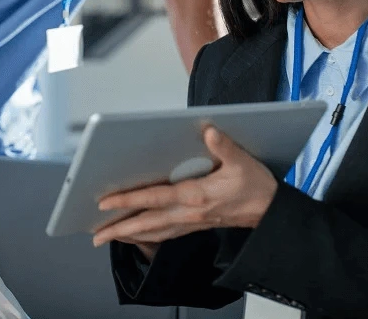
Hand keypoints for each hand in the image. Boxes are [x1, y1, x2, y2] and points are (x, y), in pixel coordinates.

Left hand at [91, 126, 277, 249]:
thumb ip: (224, 146)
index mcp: (197, 195)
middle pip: (147, 223)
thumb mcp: (243, 162)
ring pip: (154, 232)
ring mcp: (192, 221)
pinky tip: (137, 236)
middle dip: (120, 229)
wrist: (272, 213)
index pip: (154, 198)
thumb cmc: (257, 187)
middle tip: (95, 235)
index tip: (105, 203)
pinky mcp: (196, 225)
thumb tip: (208, 131)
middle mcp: (189, 212)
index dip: (128, 200)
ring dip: (129, 235)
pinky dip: (146, 237)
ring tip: (108, 237)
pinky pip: (165, 235)